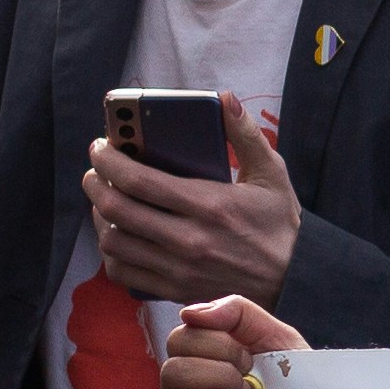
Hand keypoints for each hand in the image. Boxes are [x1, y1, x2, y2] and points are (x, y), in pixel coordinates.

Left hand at [87, 93, 303, 308]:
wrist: (294, 279)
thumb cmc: (279, 223)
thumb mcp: (272, 174)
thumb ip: (246, 134)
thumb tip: (224, 98)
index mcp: (209, 205)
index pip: (139, 181)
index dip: (109, 160)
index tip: (100, 147)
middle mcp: (189, 239)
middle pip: (118, 210)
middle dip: (95, 184)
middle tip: (95, 171)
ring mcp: (179, 268)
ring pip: (114, 242)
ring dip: (99, 217)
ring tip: (104, 201)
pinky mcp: (175, 289)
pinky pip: (123, 273)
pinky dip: (110, 253)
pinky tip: (117, 235)